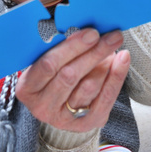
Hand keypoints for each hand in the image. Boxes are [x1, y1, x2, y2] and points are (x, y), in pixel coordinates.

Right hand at [15, 28, 129, 131]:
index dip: (72, 47)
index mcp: (28, 88)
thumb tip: (86, 28)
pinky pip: (105, 98)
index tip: (91, 32)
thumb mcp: (46, 60)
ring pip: (89, 86)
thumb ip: (59, 46)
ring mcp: (64, 118)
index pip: (49, 65)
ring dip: (104, 62)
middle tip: (111, 35)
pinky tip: (123, 59)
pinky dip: (117, 76)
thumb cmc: (53, 73)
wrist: (60, 104)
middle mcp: (43, 106)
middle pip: (70, 75)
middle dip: (93, 52)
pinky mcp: (86, 123)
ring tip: (112, 45)